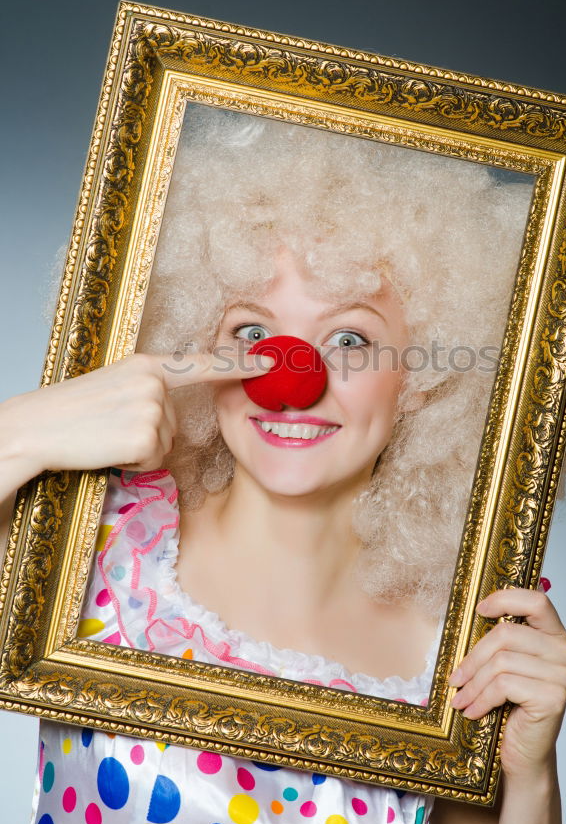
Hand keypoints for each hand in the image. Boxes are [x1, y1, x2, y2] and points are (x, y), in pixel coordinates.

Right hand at [0, 347, 273, 481]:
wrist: (35, 428)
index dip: (239, 363)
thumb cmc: (71, 413)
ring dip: (140, 450)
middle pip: (177, 424)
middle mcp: (154, 382)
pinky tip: (108, 450)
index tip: (271, 360)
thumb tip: (169, 412)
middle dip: (149, 435)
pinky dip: (132, 464)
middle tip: (110, 429)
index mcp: (147, 365)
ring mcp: (151, 407)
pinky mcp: (145, 435)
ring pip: (167, 444)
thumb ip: (148, 390)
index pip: (202, 364)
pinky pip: (155, 460)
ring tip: (105, 437)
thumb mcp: (114, 387)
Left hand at [448, 588, 565, 779]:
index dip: (506, 599)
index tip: (479, 610)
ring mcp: (563, 676)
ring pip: (501, 661)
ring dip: (472, 683)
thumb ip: (501, 641)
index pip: (537, 601)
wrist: (524, 755)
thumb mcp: (505, 667)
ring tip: (460, 699)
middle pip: (507, 634)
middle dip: (473, 658)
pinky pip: (503, 685)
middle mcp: (565, 653)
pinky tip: (472, 711)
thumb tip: (474, 612)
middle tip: (454, 679)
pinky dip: (481, 698)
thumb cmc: (510, 707)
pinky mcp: (553, 698)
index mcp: (555, 637)